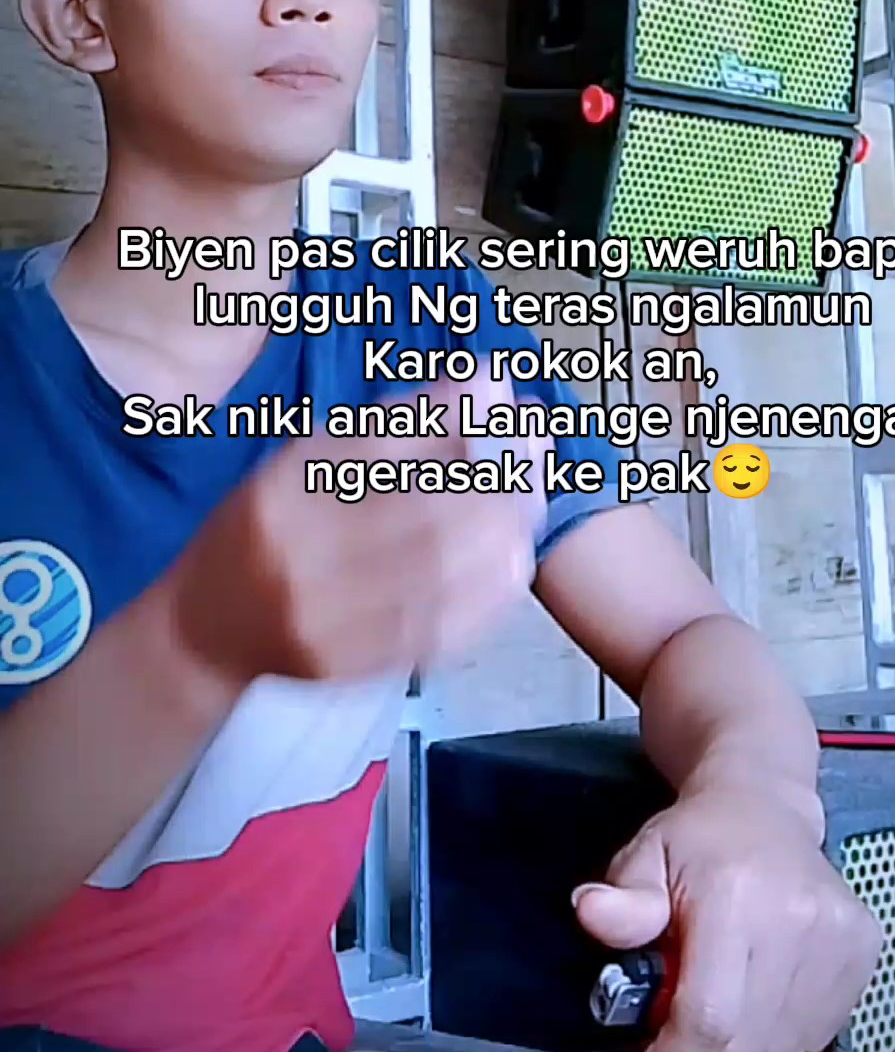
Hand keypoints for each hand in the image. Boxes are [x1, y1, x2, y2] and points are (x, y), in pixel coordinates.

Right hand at [171, 366, 544, 687]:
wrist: (205, 631)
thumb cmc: (261, 531)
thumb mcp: (297, 462)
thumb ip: (381, 429)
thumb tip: (474, 386)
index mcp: (282, 490)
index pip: (380, 443)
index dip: (452, 413)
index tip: (497, 386)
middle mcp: (300, 553)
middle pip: (423, 509)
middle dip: (492, 473)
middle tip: (531, 449)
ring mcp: (328, 616)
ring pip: (440, 571)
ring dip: (502, 530)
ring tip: (531, 502)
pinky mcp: (354, 665)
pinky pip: (438, 628)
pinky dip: (488, 592)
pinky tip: (513, 560)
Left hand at [573, 782, 882, 1051]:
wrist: (764, 804)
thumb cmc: (693, 842)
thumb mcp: (642, 858)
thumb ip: (622, 901)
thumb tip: (590, 913)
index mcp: (733, 897)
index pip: (708, 1017)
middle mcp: (797, 918)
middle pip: (746, 1046)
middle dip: (707, 1048)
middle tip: (689, 1009)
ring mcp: (839, 936)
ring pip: (786, 1049)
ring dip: (749, 1040)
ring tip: (731, 991)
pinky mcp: (865, 947)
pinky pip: (821, 1033)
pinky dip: (786, 1028)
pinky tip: (768, 986)